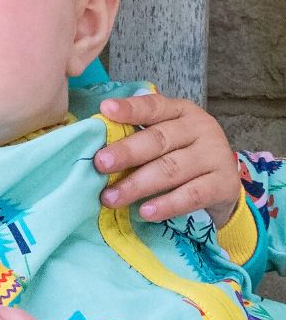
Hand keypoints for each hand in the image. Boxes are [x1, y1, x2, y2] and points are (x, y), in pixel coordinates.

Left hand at [95, 93, 239, 225]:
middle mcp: (201, 128)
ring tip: (111, 197)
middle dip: (126, 152)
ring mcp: (215, 155)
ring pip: (171, 169)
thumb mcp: (162, 139)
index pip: (153, 106)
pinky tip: (145, 212)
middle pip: (159, 139)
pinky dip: (166, 204)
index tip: (105, 111)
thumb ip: (136, 135)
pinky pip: (192, 195)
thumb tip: (95, 144)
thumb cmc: (179, 155)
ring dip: (137, 184)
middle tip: (100, 164)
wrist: (221, 185)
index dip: (129, 109)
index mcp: (180, 111)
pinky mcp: (225, 184)